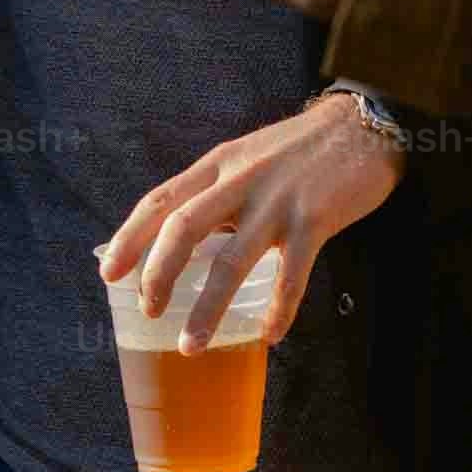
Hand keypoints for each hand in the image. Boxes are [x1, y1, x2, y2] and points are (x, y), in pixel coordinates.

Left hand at [101, 94, 405, 348]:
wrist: (364, 126)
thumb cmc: (302, 150)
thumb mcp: (248, 158)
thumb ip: (218, 191)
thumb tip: (183, 241)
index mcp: (219, 165)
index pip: (160, 200)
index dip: (130, 239)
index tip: (108, 273)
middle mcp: (240, 180)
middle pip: (183, 229)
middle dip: (158, 276)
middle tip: (149, 312)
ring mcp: (277, 201)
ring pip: (230, 261)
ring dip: (206, 309)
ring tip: (190, 345)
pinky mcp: (314, 219)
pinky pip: (290, 276)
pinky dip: (278, 310)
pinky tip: (269, 335)